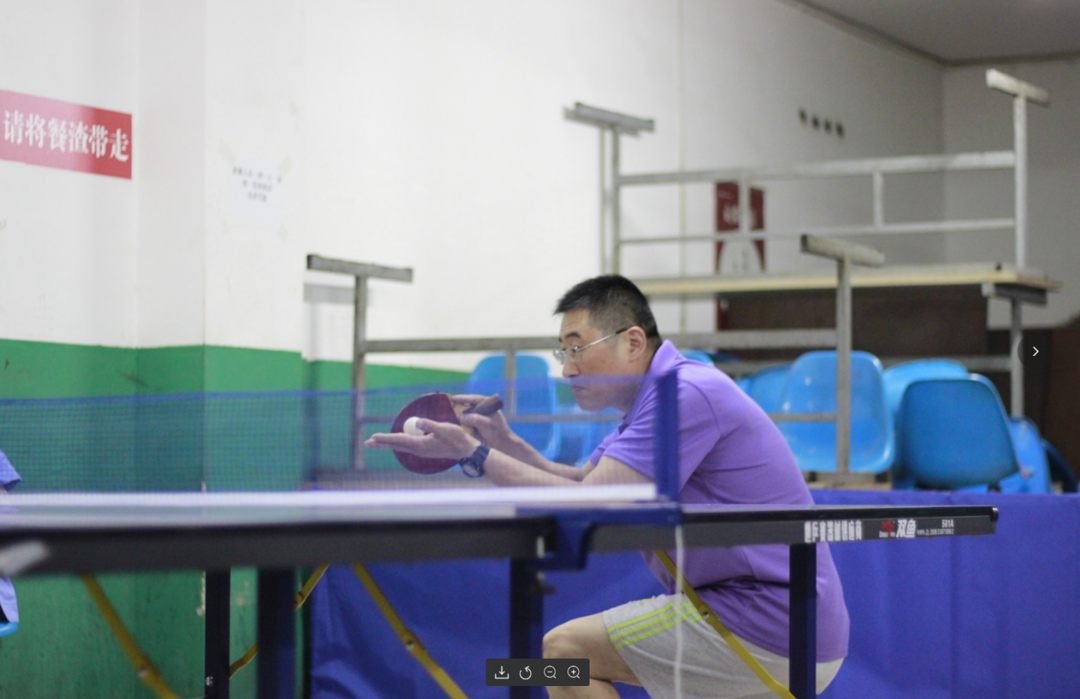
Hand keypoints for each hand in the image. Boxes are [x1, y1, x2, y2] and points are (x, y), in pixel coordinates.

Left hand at [365, 419, 479, 460]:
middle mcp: (418, 449)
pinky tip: (396, 441)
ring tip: (377, 442)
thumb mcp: (445, 428)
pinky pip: (407, 446)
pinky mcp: (425, 449)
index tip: (373, 437)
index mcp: (421, 444)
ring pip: (400, 446)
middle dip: (381, 444)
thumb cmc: (457, 438)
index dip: (385, 438)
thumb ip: (431, 425)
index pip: (399, 440)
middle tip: (367, 443)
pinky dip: (398, 443)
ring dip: (388, 443)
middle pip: (396, 445)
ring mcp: (422, 451)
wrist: (466, 450)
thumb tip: (417, 421)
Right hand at [453, 394, 514, 450]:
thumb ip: (475, 419)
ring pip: (466, 412)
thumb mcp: (487, 424)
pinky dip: (459, 421)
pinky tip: (451, 422)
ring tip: (446, 412)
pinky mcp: (474, 425)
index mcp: (487, 405)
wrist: (501, 445)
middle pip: (468, 404)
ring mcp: (478, 417)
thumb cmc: (497, 432)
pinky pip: (465, 421)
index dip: (464, 398)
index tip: (453, 398)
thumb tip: (461, 416)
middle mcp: (482, 409)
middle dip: (458, 405)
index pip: (474, 399)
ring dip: (457, 413)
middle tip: (447, 404)